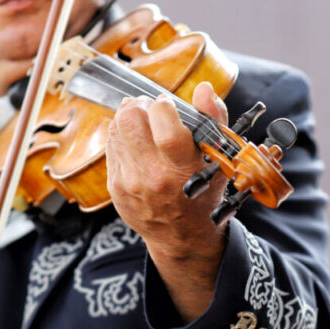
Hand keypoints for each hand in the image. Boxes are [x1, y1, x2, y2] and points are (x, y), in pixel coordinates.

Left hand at [107, 81, 229, 321]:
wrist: (181, 237)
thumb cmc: (203, 195)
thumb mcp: (218, 161)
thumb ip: (214, 121)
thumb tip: (204, 89)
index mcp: (183, 169)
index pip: (163, 122)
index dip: (163, 105)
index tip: (169, 106)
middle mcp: (154, 176)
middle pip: (131, 119)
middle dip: (141, 105)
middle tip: (152, 110)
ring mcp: (130, 183)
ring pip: (117, 128)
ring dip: (129, 118)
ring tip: (144, 123)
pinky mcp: (115, 187)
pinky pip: (111, 145)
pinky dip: (122, 136)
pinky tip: (137, 143)